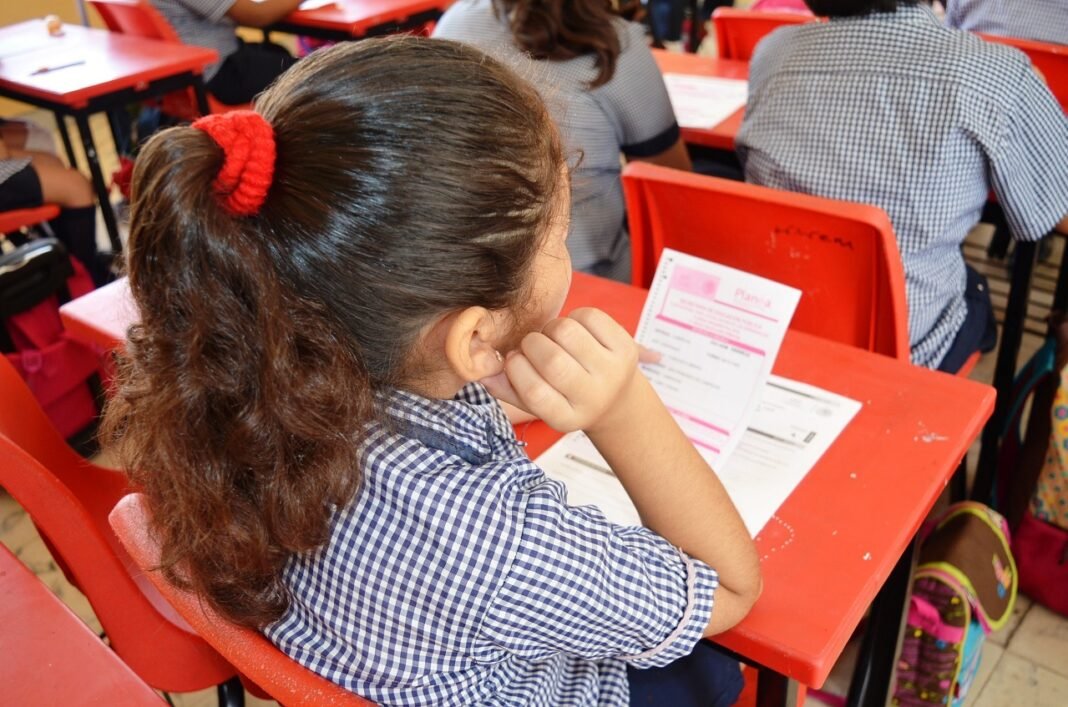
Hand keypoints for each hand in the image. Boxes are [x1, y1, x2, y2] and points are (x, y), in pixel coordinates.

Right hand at [483, 308, 638, 432]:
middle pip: (553, 361)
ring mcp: (614, 372)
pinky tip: (574, 330)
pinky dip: (574, 316)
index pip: (534, 392)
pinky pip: (589, 316)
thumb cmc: (566, 397)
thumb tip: (482, 371)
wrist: (616, 400)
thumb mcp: (538, 404)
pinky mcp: (626, 348)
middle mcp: (594, 398)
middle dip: (532, 344)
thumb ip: (508, 388)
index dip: (515, 369)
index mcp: (568, 418)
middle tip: (531, 345)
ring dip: (551, 328)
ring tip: (553, 338)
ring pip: (567, 332)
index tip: (512, 360)